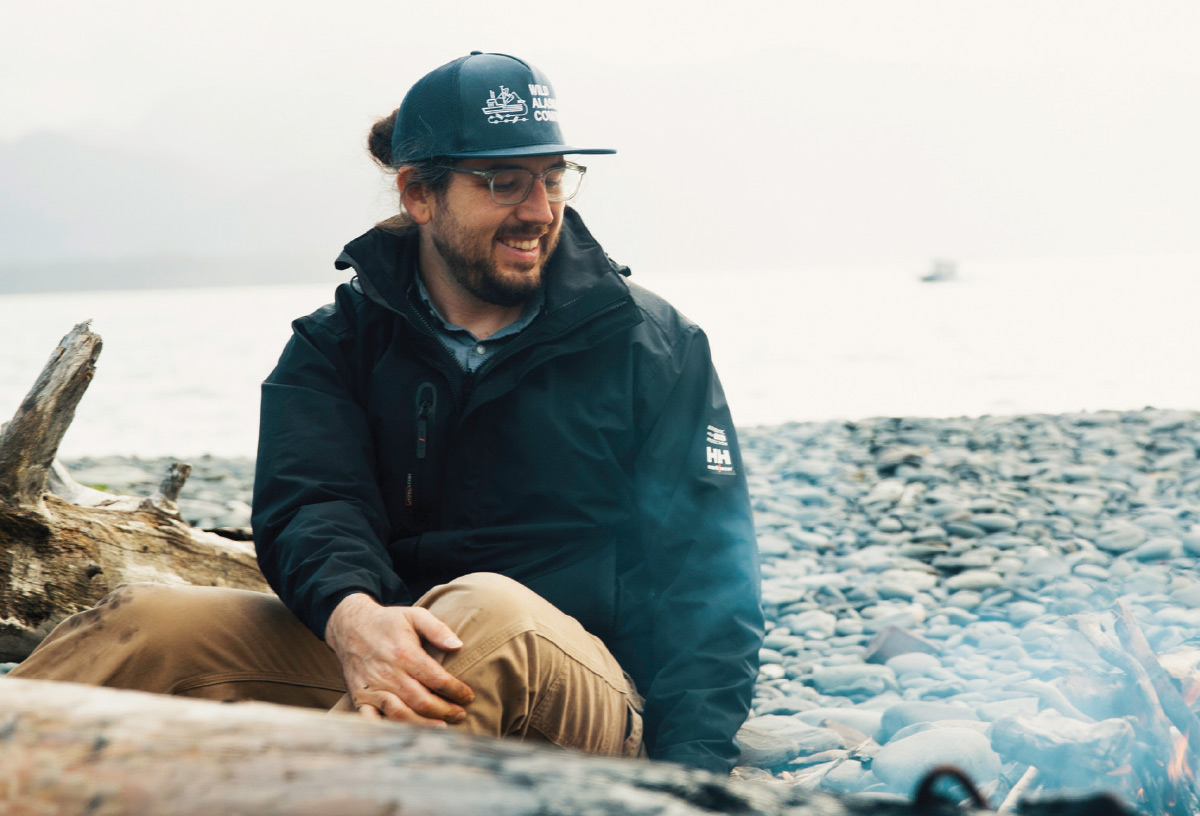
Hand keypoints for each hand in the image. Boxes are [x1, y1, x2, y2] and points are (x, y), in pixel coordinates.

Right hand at [325, 592, 473, 726]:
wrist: (350, 626)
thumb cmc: (388, 622)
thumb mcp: (415, 615)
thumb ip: (437, 629)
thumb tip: (458, 645)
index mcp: (405, 653)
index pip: (437, 679)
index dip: (456, 690)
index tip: (468, 697)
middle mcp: (388, 673)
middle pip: (422, 701)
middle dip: (445, 711)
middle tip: (460, 714)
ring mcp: (372, 687)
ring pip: (400, 714)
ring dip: (423, 724)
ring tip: (442, 727)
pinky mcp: (359, 697)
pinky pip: (371, 720)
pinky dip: (385, 730)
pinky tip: (402, 736)